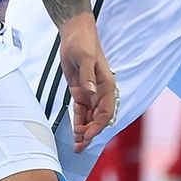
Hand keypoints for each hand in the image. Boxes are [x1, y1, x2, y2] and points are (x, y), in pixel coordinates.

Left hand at [58, 14, 117, 152]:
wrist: (74, 33)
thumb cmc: (83, 43)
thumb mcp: (84, 58)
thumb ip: (87, 77)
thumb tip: (90, 93)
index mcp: (106, 86)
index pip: (105, 112)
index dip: (97, 126)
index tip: (87, 135)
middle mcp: (100, 92)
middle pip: (97, 119)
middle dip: (90, 134)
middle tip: (80, 147)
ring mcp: (90, 92)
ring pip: (89, 117)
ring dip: (84, 131)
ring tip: (77, 147)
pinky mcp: (80, 91)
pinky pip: (80, 111)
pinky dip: (78, 122)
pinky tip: (75, 134)